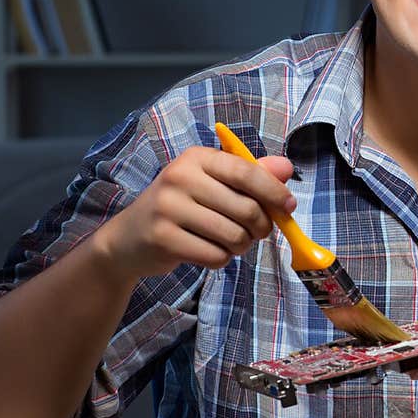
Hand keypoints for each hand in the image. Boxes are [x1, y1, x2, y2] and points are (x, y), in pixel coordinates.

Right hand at [91, 146, 295, 280]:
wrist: (129, 239)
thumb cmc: (181, 208)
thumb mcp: (212, 184)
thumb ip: (250, 175)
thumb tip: (286, 168)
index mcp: (197, 158)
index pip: (246, 172)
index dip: (274, 192)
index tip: (288, 207)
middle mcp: (180, 177)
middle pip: (246, 209)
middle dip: (260, 227)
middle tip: (255, 233)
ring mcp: (169, 208)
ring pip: (234, 235)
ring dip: (241, 246)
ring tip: (231, 243)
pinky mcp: (163, 238)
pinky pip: (215, 256)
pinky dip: (221, 259)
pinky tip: (209, 252)